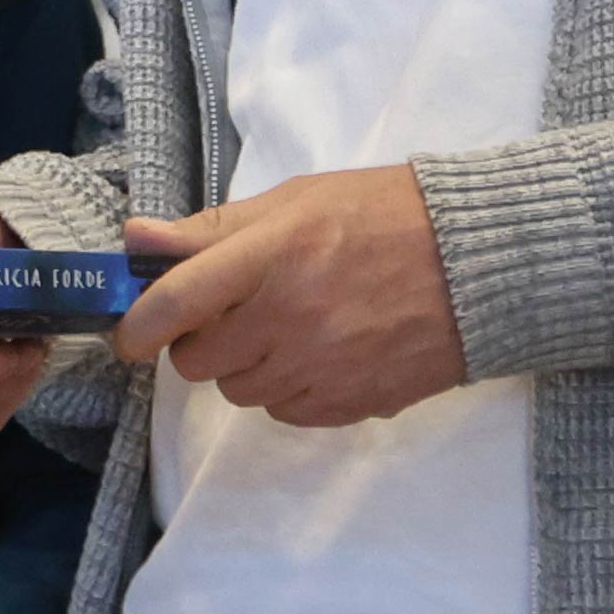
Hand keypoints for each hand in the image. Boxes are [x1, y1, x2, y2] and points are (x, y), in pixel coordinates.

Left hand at [121, 164, 465, 430]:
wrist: (481, 264)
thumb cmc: (385, 217)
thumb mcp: (298, 201)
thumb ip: (214, 228)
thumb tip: (136, 240)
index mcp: (273, 256)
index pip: (175, 303)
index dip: (139, 324)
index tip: (132, 331)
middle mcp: (290, 318)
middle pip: (198, 361)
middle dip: (201, 341)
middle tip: (233, 313)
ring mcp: (321, 368)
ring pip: (239, 391)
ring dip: (246, 366)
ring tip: (288, 328)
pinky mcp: (349, 404)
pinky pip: (284, 412)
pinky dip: (288, 388)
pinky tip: (321, 352)